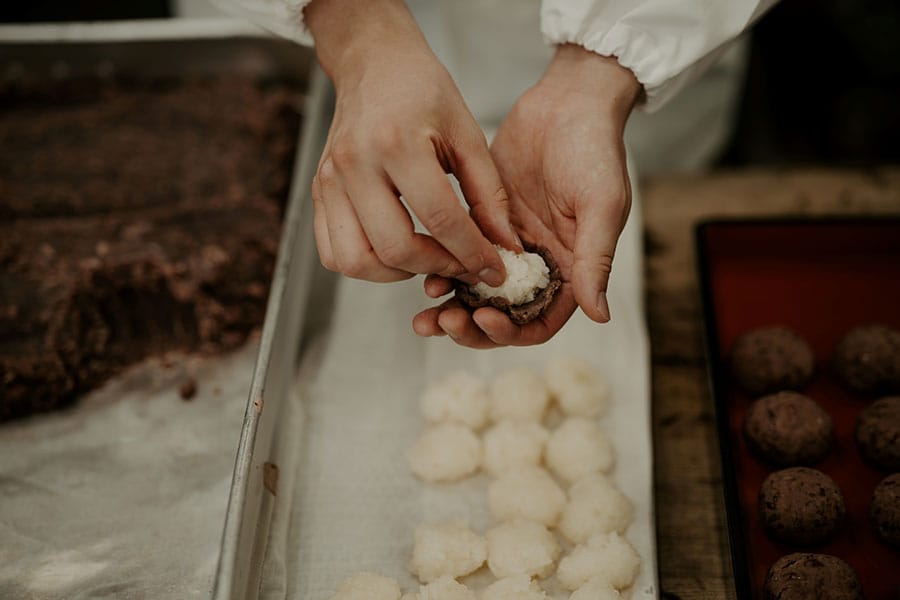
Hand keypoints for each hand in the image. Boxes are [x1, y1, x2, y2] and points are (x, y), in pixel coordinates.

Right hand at [305, 0, 519, 284]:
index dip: (472, 253)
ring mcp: (330, 181)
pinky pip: (332, 252)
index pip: (439, 219)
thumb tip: (504, 246)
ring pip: (356, 261)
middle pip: (394, 248)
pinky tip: (394, 251)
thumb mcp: (467, 133)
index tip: (493, 270)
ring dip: (396, 274)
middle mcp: (355, 165)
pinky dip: (365, 266)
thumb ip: (489, 194)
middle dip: (437, 268)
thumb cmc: (423, 91)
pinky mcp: (318, 191)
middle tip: (462, 266)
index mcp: (397, 143)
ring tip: (425, 259)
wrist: (373, 63)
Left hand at [413, 45, 639, 347]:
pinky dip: (442, 268)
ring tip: (424, 315)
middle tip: (444, 322)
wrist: (568, 101)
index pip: (536, 322)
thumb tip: (599, 315)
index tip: (484, 317)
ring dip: (450, 308)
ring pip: (474, 292)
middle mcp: (536, 266)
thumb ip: (594, 260)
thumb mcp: (601, 206)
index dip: (510, 331)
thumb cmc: (595, 149)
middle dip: (471, 327)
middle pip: (500, 316)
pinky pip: (457, 254)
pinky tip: (424, 272)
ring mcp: (507, 245)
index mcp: (568, 271)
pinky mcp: (481, 220)